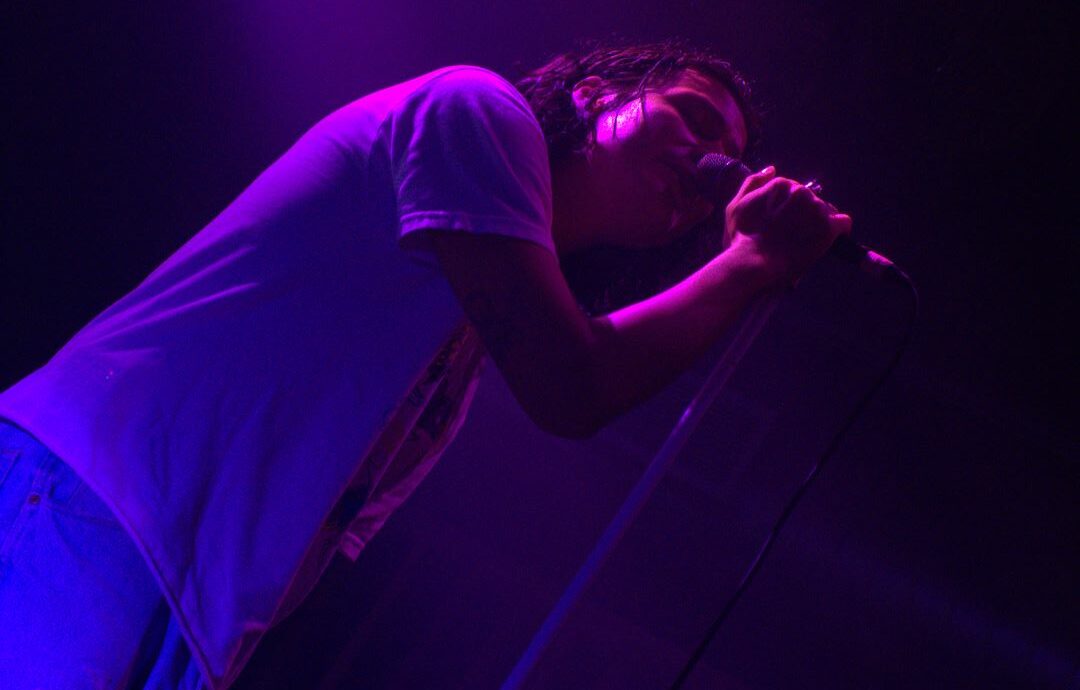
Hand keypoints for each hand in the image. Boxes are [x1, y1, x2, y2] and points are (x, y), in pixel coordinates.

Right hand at [723, 166, 851, 286]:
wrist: (752, 262)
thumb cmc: (741, 237)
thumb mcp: (736, 205)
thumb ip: (753, 183)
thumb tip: (772, 170)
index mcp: (781, 184)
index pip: (795, 193)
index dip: (790, 211)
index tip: (783, 226)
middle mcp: (801, 192)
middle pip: (812, 201)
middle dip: (806, 216)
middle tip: (793, 236)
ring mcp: (816, 209)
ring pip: (827, 212)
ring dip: (819, 225)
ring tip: (804, 242)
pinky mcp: (828, 228)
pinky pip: (844, 223)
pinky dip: (839, 231)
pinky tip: (827, 241)